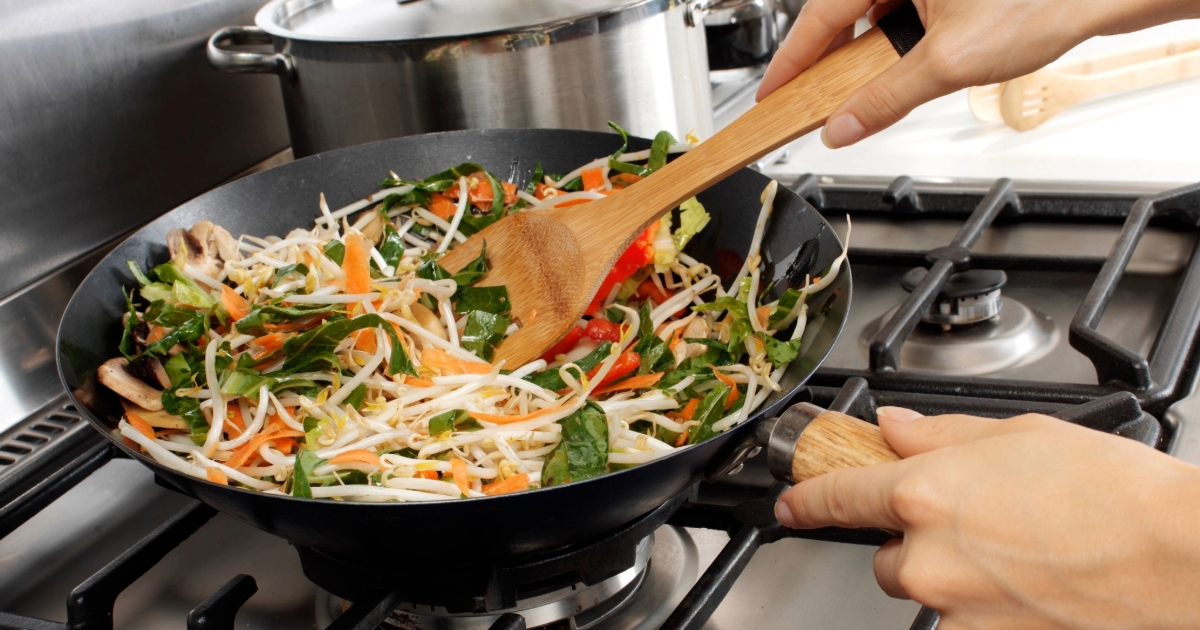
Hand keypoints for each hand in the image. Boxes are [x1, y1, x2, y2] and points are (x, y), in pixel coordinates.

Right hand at [757, 0, 1199, 147]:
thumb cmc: (1042, 2)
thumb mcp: (948, 64)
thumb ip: (885, 99)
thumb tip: (843, 126)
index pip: (820, 14)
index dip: (790, 61)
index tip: (771, 93)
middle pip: (844, 13)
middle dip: (829, 62)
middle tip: (813, 104)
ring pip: (875, 14)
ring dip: (867, 55)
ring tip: (867, 93)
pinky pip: (903, 11)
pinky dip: (896, 44)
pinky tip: (903, 71)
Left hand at [774, 408, 1199, 628]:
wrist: (1178, 557)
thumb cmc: (1112, 492)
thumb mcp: (1016, 434)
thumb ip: (938, 434)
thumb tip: (893, 430)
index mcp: (924, 492)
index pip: (837, 496)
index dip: (806, 499)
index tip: (792, 504)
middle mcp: (928, 557)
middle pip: (887, 556)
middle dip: (914, 541)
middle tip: (973, 523)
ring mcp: (956, 609)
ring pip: (923, 592)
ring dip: (948, 575)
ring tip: (1014, 552)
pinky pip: (961, 622)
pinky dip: (981, 606)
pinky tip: (1027, 584)